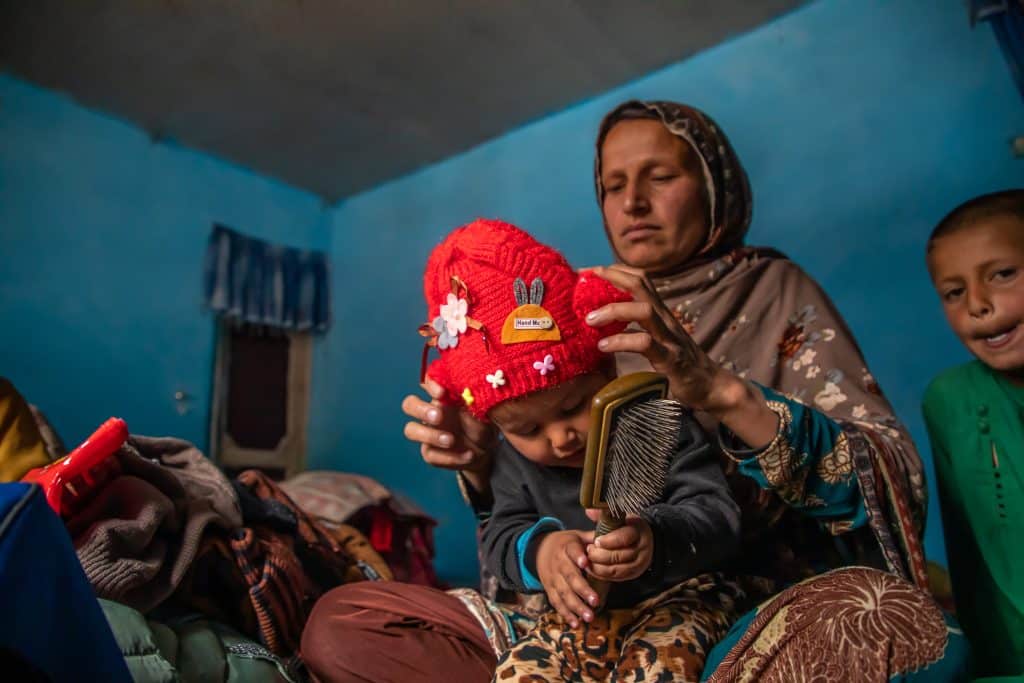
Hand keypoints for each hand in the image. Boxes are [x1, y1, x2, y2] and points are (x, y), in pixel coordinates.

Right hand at [402, 377, 497, 491]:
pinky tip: (469, 455)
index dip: (430, 385)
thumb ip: (474, 405)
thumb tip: (468, 398)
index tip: (442, 392)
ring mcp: (427, 433)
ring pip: (411, 430)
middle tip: (439, 417)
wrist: (487, 452)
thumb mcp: (485, 414)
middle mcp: (431, 412)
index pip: (428, 382)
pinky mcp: (430, 453)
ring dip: (430, 435)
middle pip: (409, 404)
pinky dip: (450, 457)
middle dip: (421, 410)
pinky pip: (430, 454)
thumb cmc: (483, 425)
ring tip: (451, 440)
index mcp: (443, 397)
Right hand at [535, 529, 598, 627]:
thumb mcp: (577, 536)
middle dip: (582, 590)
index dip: (578, 557)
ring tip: (589, 617)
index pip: (572, 551)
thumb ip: (593, 538)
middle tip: (596, 601)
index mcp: (566, 547)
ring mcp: (553, 578)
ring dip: (576, 606)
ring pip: (563, 593)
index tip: (586, 563)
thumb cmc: (566, 544)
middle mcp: (558, 563)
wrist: (540, 549)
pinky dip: (566, 614)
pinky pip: (557, 603)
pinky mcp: (549, 590)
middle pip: (570, 577)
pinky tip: (576, 624)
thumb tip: (614, 536)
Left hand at [583, 264, 733, 411]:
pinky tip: (603, 346)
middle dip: (611, 278)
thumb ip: (638, 329)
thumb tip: (606, 324)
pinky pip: (645, 343)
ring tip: (589, 319)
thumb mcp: (658, 340)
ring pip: (644, 310)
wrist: (711, 387)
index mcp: (660, 313)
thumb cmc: (680, 365)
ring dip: (614, 310)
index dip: (614, 271)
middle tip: (582, 283)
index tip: (587, 272)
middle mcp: (665, 319)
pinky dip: (621, 342)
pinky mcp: (670, 359)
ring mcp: (669, 338)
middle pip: (641, 285)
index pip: (640, 280)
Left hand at [584, 513, 652, 581]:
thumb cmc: (628, 527)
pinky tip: (592, 568)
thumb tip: (589, 510)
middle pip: (618, 556)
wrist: (645, 541)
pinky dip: (602, 574)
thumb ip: (604, 515)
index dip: (608, 541)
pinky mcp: (633, 574)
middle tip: (589, 549)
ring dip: (598, 566)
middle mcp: (641, 549)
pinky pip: (616, 578)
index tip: (596, 541)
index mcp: (638, 531)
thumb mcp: (620, 518)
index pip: (623, 538)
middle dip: (600, 555)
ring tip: (588, 559)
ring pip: (616, 569)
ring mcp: (639, 564)